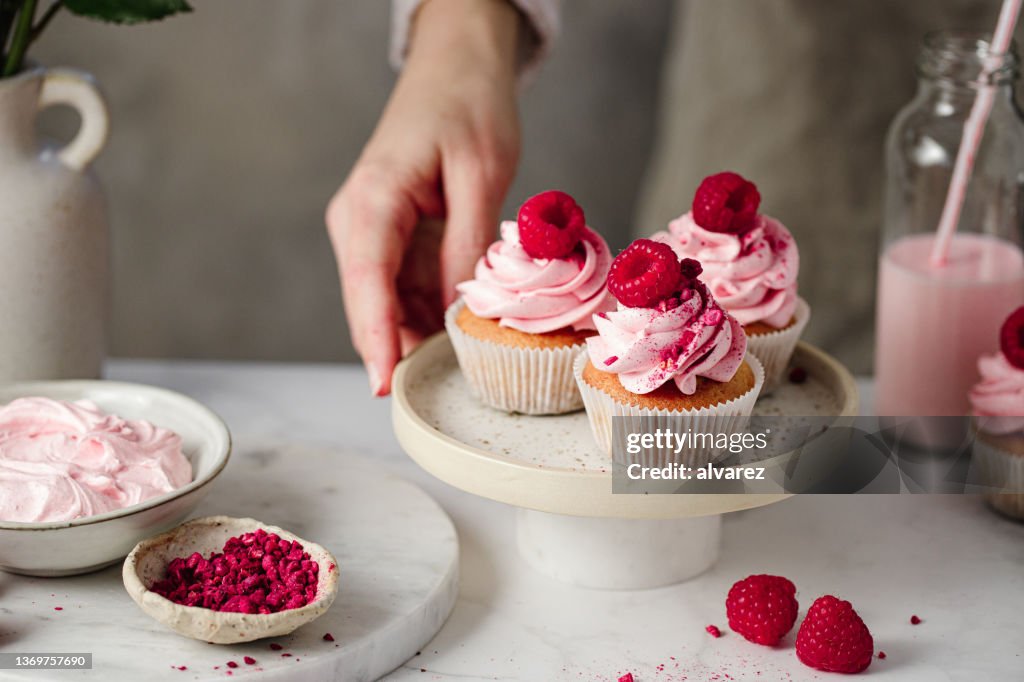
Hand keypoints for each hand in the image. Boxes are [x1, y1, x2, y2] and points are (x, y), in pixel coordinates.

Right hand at [326, 0, 521, 395]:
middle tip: (440, 391)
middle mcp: (359, 220)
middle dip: (397, 349)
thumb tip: (457, 307)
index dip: (376, 337)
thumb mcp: (482, 172)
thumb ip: (466, 240)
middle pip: (369, 302)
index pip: (366, 281)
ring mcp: (372, 232)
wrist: (456, 66)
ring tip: (458, 367)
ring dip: (416, 336)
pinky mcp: (393, 238)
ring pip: (385, 303)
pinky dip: (427, 313)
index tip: (384, 385)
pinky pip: (403, 289)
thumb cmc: (467, 105)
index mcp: (373, 199)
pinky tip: (457, 333)